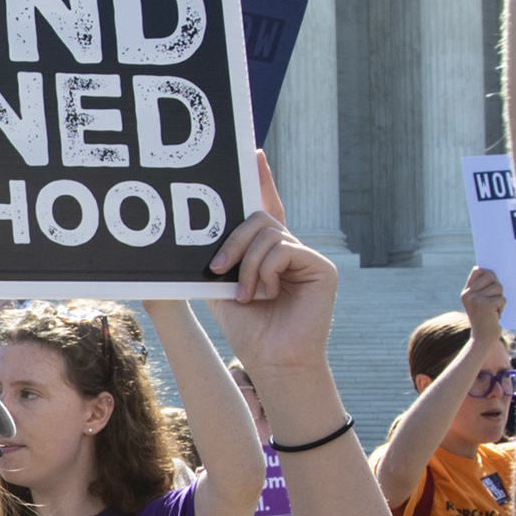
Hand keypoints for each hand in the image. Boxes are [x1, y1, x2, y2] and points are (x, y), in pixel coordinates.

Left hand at [202, 152, 340, 384]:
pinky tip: (267, 294)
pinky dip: (266, 271)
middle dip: (233, 239)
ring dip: (247, 264)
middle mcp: (291, 249)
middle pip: (259, 217)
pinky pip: (284, 249)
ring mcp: (309, 257)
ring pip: (268, 233)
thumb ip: (220, 257)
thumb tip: (192, 234)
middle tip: (217, 267)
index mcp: (269, 252)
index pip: (266, 207)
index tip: (253, 153)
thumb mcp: (222, 287)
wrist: (272, 361)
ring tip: (246, 294)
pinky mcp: (322, 267)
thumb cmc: (249, 330)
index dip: (261, 180)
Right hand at [460, 263, 507, 346]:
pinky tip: (496, 316)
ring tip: (494, 310)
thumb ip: (483, 290)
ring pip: (498, 287)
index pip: (477, 271)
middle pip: (490, 276)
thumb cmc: (485, 321)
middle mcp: (468, 294)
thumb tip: (495, 274)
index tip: (493, 280)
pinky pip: (502, 298)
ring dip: (500, 299)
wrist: (482, 339)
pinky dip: (502, 308)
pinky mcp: (485, 305)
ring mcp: (476, 299)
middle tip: (495, 300)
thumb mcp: (480, 304)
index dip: (488, 273)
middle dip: (497, 286)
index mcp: (466, 293)